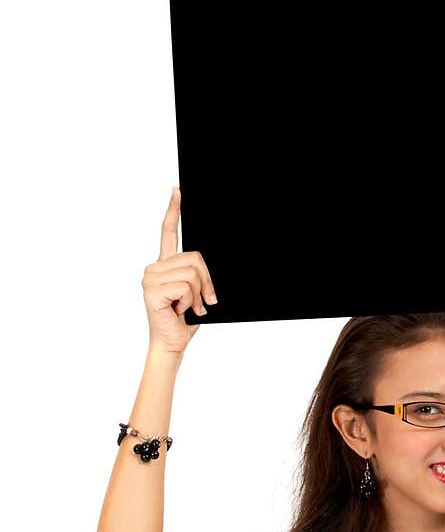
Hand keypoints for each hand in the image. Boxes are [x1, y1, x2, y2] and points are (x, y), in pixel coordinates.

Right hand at [141, 186, 217, 355]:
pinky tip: (179, 310)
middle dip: (206, 281)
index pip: (168, 232)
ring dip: (199, 294)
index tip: (177, 190)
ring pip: (192, 272)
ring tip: (189, 307)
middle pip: (195, 257)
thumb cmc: (184, 318)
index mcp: (164, 265)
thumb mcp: (196, 290)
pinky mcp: (152, 290)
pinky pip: (186, 287)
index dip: (174, 210)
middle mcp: (154, 267)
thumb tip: (203, 262)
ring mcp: (150, 278)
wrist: (173, 341)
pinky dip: (191, 301)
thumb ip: (196, 273)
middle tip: (203, 301)